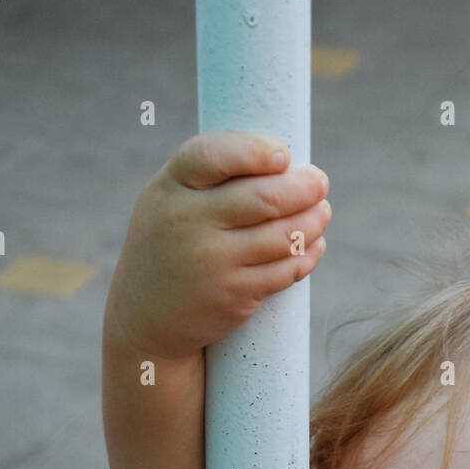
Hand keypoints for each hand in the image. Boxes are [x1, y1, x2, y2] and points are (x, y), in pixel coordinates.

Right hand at [104, 130, 331, 360]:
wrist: (146, 316)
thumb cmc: (171, 243)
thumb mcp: (170, 200)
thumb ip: (212, 177)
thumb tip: (285, 161)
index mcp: (171, 187)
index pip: (215, 156)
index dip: (255, 152)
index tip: (284, 155)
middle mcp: (190, 223)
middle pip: (263, 199)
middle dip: (303, 188)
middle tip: (320, 183)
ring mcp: (213, 262)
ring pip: (282, 236)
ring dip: (312, 222)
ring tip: (323, 211)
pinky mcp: (234, 296)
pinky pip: (284, 272)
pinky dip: (306, 256)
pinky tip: (314, 245)